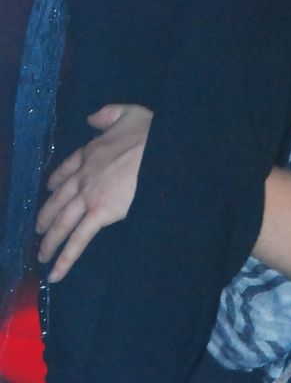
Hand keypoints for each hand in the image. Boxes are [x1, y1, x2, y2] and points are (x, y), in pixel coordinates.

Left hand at [36, 103, 152, 281]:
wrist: (156, 149)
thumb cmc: (147, 132)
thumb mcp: (126, 112)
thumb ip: (107, 114)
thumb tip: (91, 118)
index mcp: (90, 152)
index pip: (66, 168)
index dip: (56, 180)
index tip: (49, 188)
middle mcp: (83, 176)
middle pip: (58, 199)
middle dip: (47, 216)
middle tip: (39, 229)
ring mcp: (88, 196)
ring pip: (62, 221)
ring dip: (50, 240)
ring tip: (42, 254)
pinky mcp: (99, 213)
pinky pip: (78, 239)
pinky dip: (65, 258)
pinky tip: (55, 272)